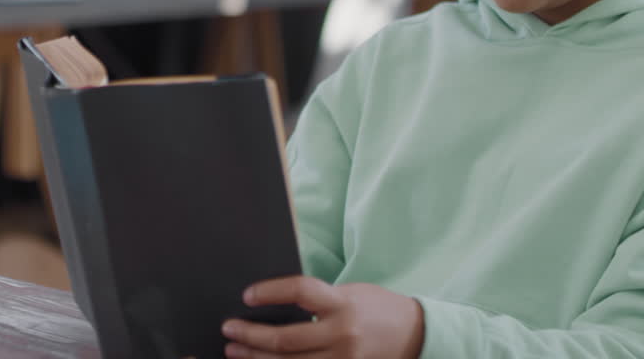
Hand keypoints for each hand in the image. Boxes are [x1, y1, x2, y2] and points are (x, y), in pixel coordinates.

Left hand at [221, 276, 424, 358]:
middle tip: (228, 329)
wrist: (415, 334)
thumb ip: (316, 299)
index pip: (300, 292)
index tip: (247, 295)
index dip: (270, 291)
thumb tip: (271, 304)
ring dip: (257, 358)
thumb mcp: (348, 292)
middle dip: (251, 335)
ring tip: (234, 351)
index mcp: (343, 303)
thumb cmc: (374, 307)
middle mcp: (343, 334)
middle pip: (287, 339)